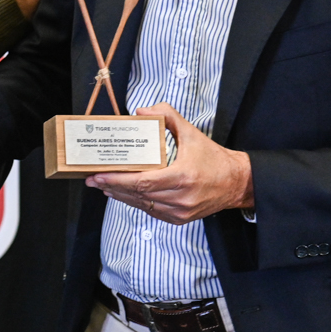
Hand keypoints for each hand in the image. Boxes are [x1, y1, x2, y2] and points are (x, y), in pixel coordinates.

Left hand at [87, 103, 253, 223]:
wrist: (237, 182)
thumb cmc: (214, 158)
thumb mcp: (192, 132)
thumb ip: (167, 116)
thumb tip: (141, 112)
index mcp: (183, 176)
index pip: (143, 182)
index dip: (118, 180)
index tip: (100, 174)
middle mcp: (181, 197)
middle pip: (138, 195)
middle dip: (112, 187)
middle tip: (93, 179)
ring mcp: (181, 211)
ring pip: (143, 205)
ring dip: (121, 196)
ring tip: (104, 186)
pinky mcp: (181, 219)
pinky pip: (153, 212)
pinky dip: (137, 202)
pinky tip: (124, 194)